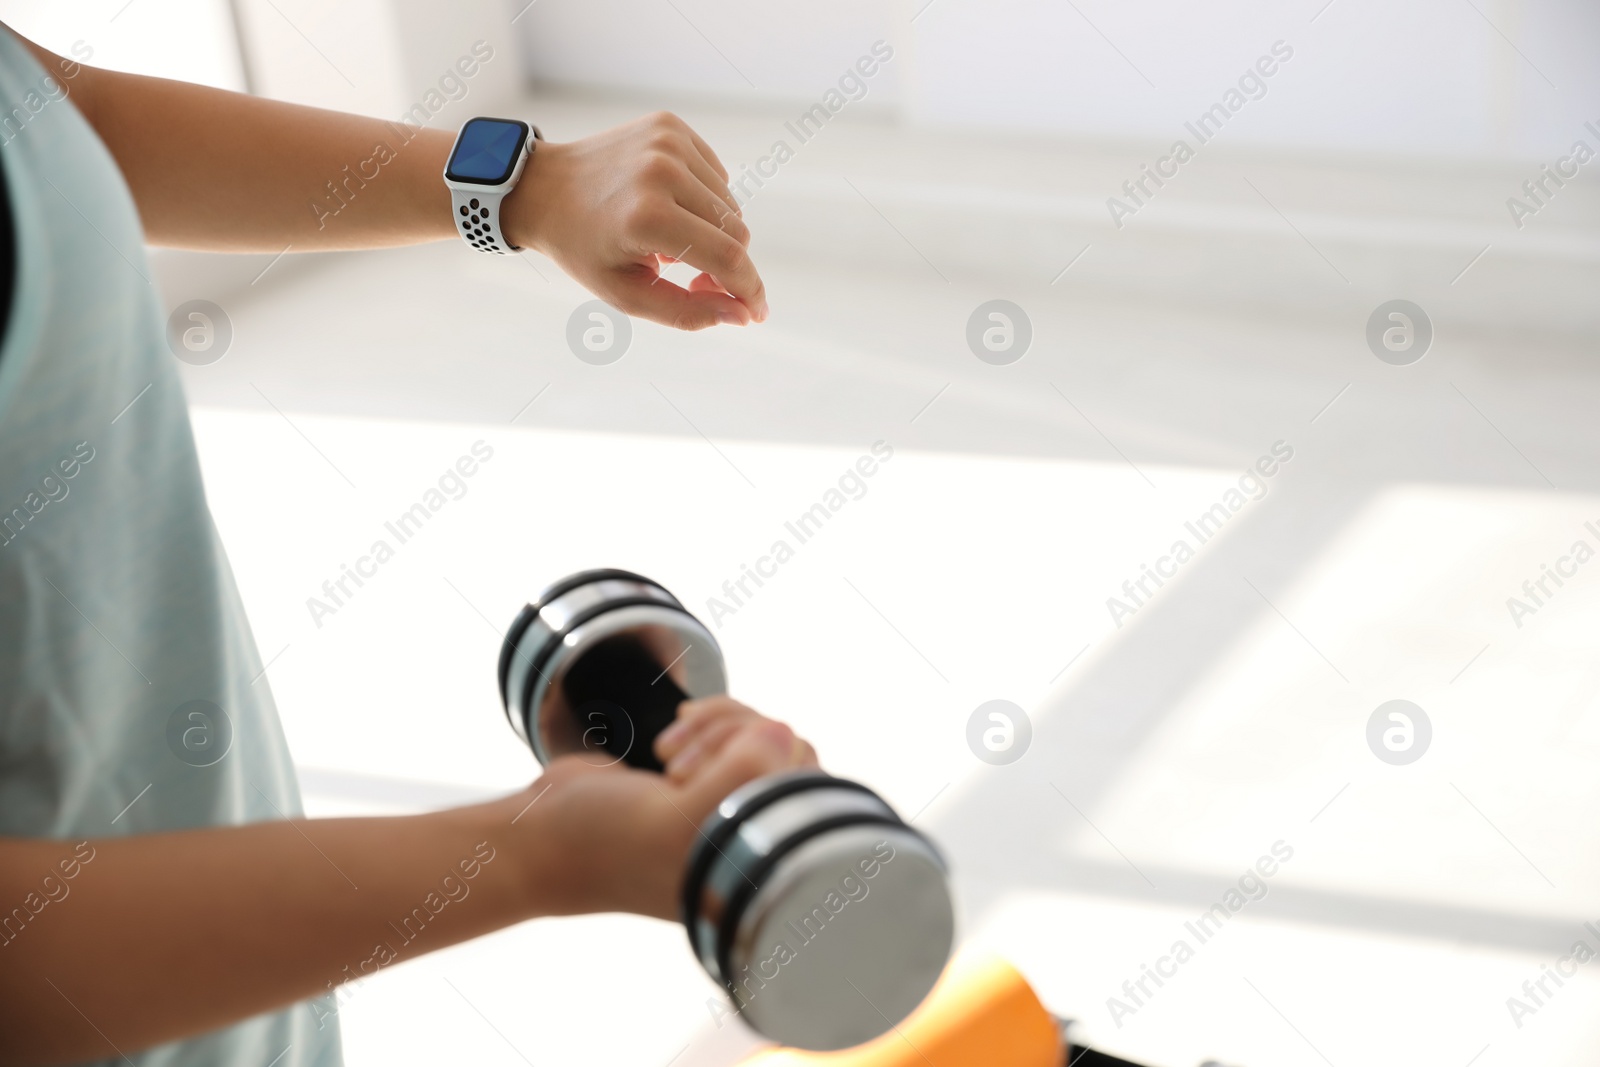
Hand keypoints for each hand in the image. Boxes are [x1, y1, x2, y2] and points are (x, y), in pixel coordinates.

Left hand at [503, 112, 767, 330]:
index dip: (749, 288)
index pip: (728, 257)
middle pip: (736, 230)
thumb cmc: (585, 248)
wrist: (545, 188)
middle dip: (728, 264)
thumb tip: (743, 314)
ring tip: (670, 241)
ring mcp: (668, 143)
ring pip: (730, 204)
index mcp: (647, 217)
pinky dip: (703, 200)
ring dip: (712, 231)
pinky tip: (670, 207)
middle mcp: (662, 172)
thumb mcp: (627, 294)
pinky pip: (715, 176)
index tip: (757, 311)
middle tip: (697, 281)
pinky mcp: (671, 126)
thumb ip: (688, 311)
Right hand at [508, 698, 816, 919]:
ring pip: (765, 733)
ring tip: (671, 755)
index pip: (809, 793)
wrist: (540, 833)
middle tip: (680, 768)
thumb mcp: (677, 821)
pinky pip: (736, 725)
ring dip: (717, 727)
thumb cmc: (602, 842)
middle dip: (736, 741)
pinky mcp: (708, 775)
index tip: (696, 783)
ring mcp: (730, 806)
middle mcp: (752, 841)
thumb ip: (741, 777)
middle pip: (792, 755)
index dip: (758, 768)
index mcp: (756, 872)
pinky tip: (670, 742)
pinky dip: (705, 721)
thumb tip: (783, 731)